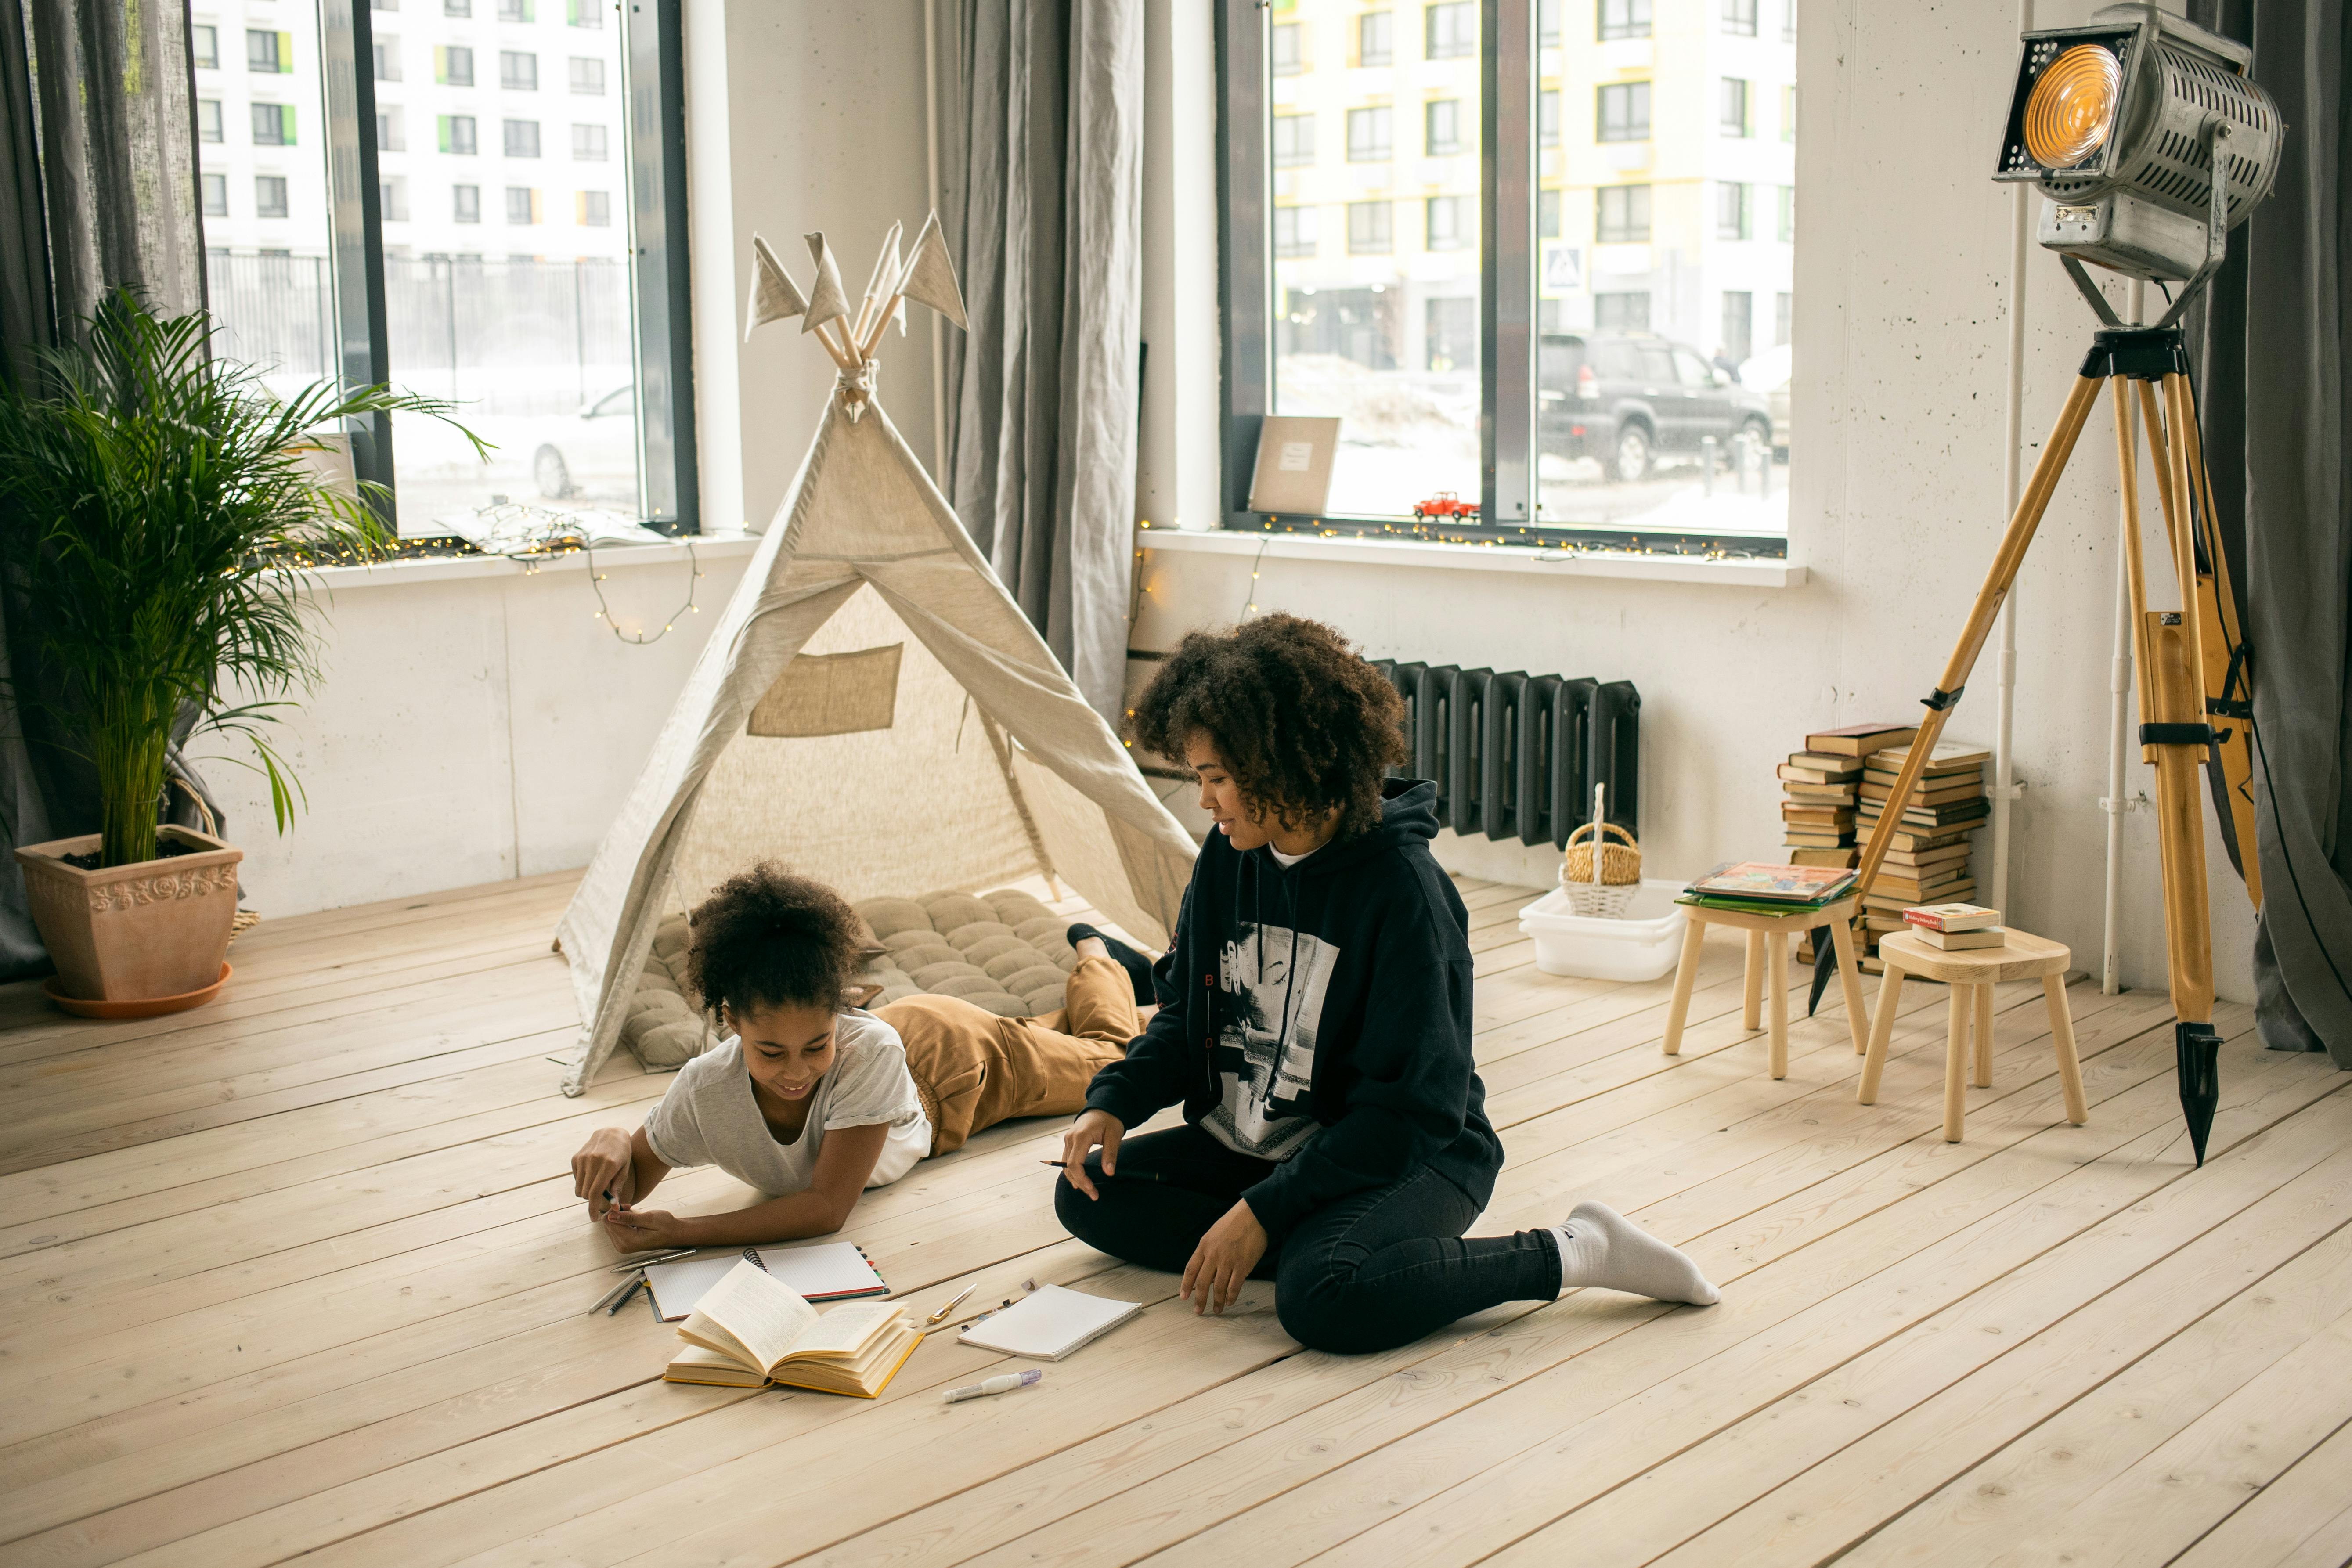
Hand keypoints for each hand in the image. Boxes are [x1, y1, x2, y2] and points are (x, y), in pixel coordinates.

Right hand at [571, 1126, 633, 1218]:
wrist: (612, 1133)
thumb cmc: (622, 1154)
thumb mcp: (624, 1170)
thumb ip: (617, 1188)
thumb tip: (613, 1207)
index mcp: (608, 1165)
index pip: (596, 1192)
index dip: (593, 1208)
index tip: (594, 1218)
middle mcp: (593, 1161)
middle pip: (586, 1193)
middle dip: (592, 1200)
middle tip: (601, 1197)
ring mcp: (582, 1158)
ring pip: (579, 1188)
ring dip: (587, 1192)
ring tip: (598, 1183)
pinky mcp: (576, 1157)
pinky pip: (576, 1179)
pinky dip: (583, 1182)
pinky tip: (592, 1173)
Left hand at [601, 1206, 692, 1252]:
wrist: (674, 1234)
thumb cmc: (666, 1226)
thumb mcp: (649, 1218)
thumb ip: (629, 1218)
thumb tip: (611, 1216)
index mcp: (628, 1241)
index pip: (608, 1221)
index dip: (615, 1209)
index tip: (628, 1205)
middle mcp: (623, 1246)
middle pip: (607, 1224)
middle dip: (617, 1213)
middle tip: (631, 1208)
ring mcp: (623, 1246)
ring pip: (610, 1226)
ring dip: (619, 1217)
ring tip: (635, 1215)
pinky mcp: (624, 1244)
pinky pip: (615, 1229)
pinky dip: (622, 1222)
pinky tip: (633, 1221)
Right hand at [1057, 1109, 1124, 1199]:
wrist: (1103, 1106)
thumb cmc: (1109, 1119)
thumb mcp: (1114, 1135)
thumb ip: (1110, 1154)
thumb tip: (1108, 1173)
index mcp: (1081, 1136)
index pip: (1074, 1164)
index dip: (1082, 1179)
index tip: (1092, 1189)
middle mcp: (1070, 1138)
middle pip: (1069, 1168)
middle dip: (1080, 1183)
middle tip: (1094, 1195)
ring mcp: (1068, 1140)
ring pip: (1066, 1166)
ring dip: (1076, 1179)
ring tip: (1089, 1190)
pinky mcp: (1069, 1142)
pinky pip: (1067, 1160)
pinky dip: (1073, 1172)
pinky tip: (1081, 1181)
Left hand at [1181, 1201, 1267, 1315]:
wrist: (1254, 1214)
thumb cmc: (1235, 1222)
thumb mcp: (1214, 1233)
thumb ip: (1208, 1250)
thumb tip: (1208, 1269)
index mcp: (1204, 1246)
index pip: (1191, 1269)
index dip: (1186, 1285)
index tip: (1184, 1297)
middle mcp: (1213, 1255)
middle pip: (1202, 1282)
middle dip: (1200, 1299)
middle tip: (1198, 1311)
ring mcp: (1228, 1261)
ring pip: (1218, 1287)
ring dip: (1217, 1301)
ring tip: (1217, 1310)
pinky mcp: (1242, 1265)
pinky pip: (1234, 1286)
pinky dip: (1231, 1296)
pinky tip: (1230, 1301)